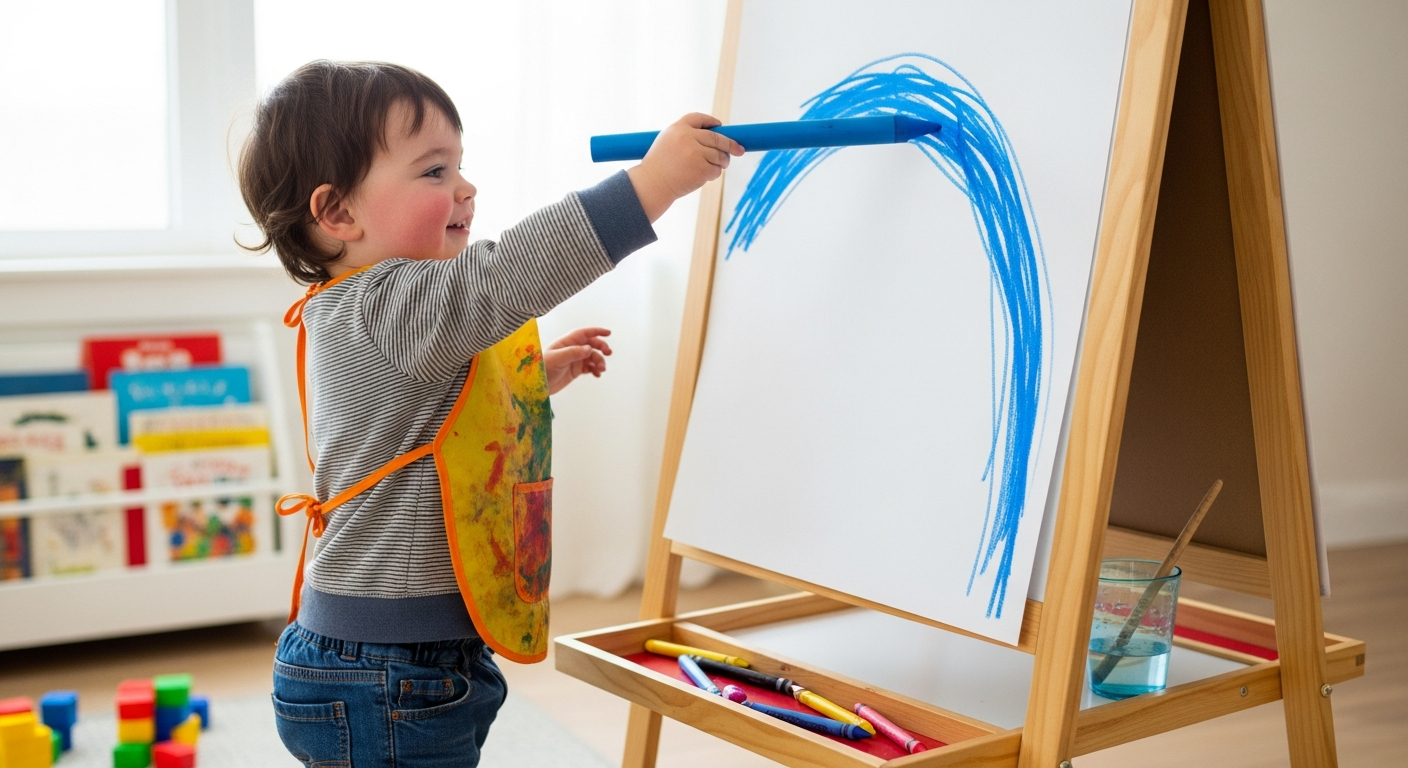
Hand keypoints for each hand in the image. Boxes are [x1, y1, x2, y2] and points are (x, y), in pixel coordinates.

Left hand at [544, 327, 611, 394]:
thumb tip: (589, 348)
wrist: (537, 384)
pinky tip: (597, 375)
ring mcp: (574, 360)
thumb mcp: (557, 358)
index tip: (608, 333)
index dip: (596, 331)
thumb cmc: (542, 368)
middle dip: (601, 347)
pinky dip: (595, 370)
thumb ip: (573, 352)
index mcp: (567, 342)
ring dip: (599, 361)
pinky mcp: (575, 370)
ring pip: (592, 357)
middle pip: (591, 344)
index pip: (584, 333)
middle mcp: (572, 349)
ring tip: (601, 369)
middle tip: (608, 353)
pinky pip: (590, 368)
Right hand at [626, 113, 742, 221]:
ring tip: (715, 167)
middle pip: (717, 137)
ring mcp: (695, 153)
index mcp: (678, 128)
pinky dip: (714, 173)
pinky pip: (716, 169)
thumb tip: (714, 136)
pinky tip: (704, 176)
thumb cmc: (659, 166)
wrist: (653, 184)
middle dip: (730, 144)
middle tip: (739, 149)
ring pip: (720, 155)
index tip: (721, 127)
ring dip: (722, 162)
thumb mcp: (667, 142)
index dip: (712, 122)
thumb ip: (686, 136)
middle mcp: (687, 137)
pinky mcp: (701, 168)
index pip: (700, 119)